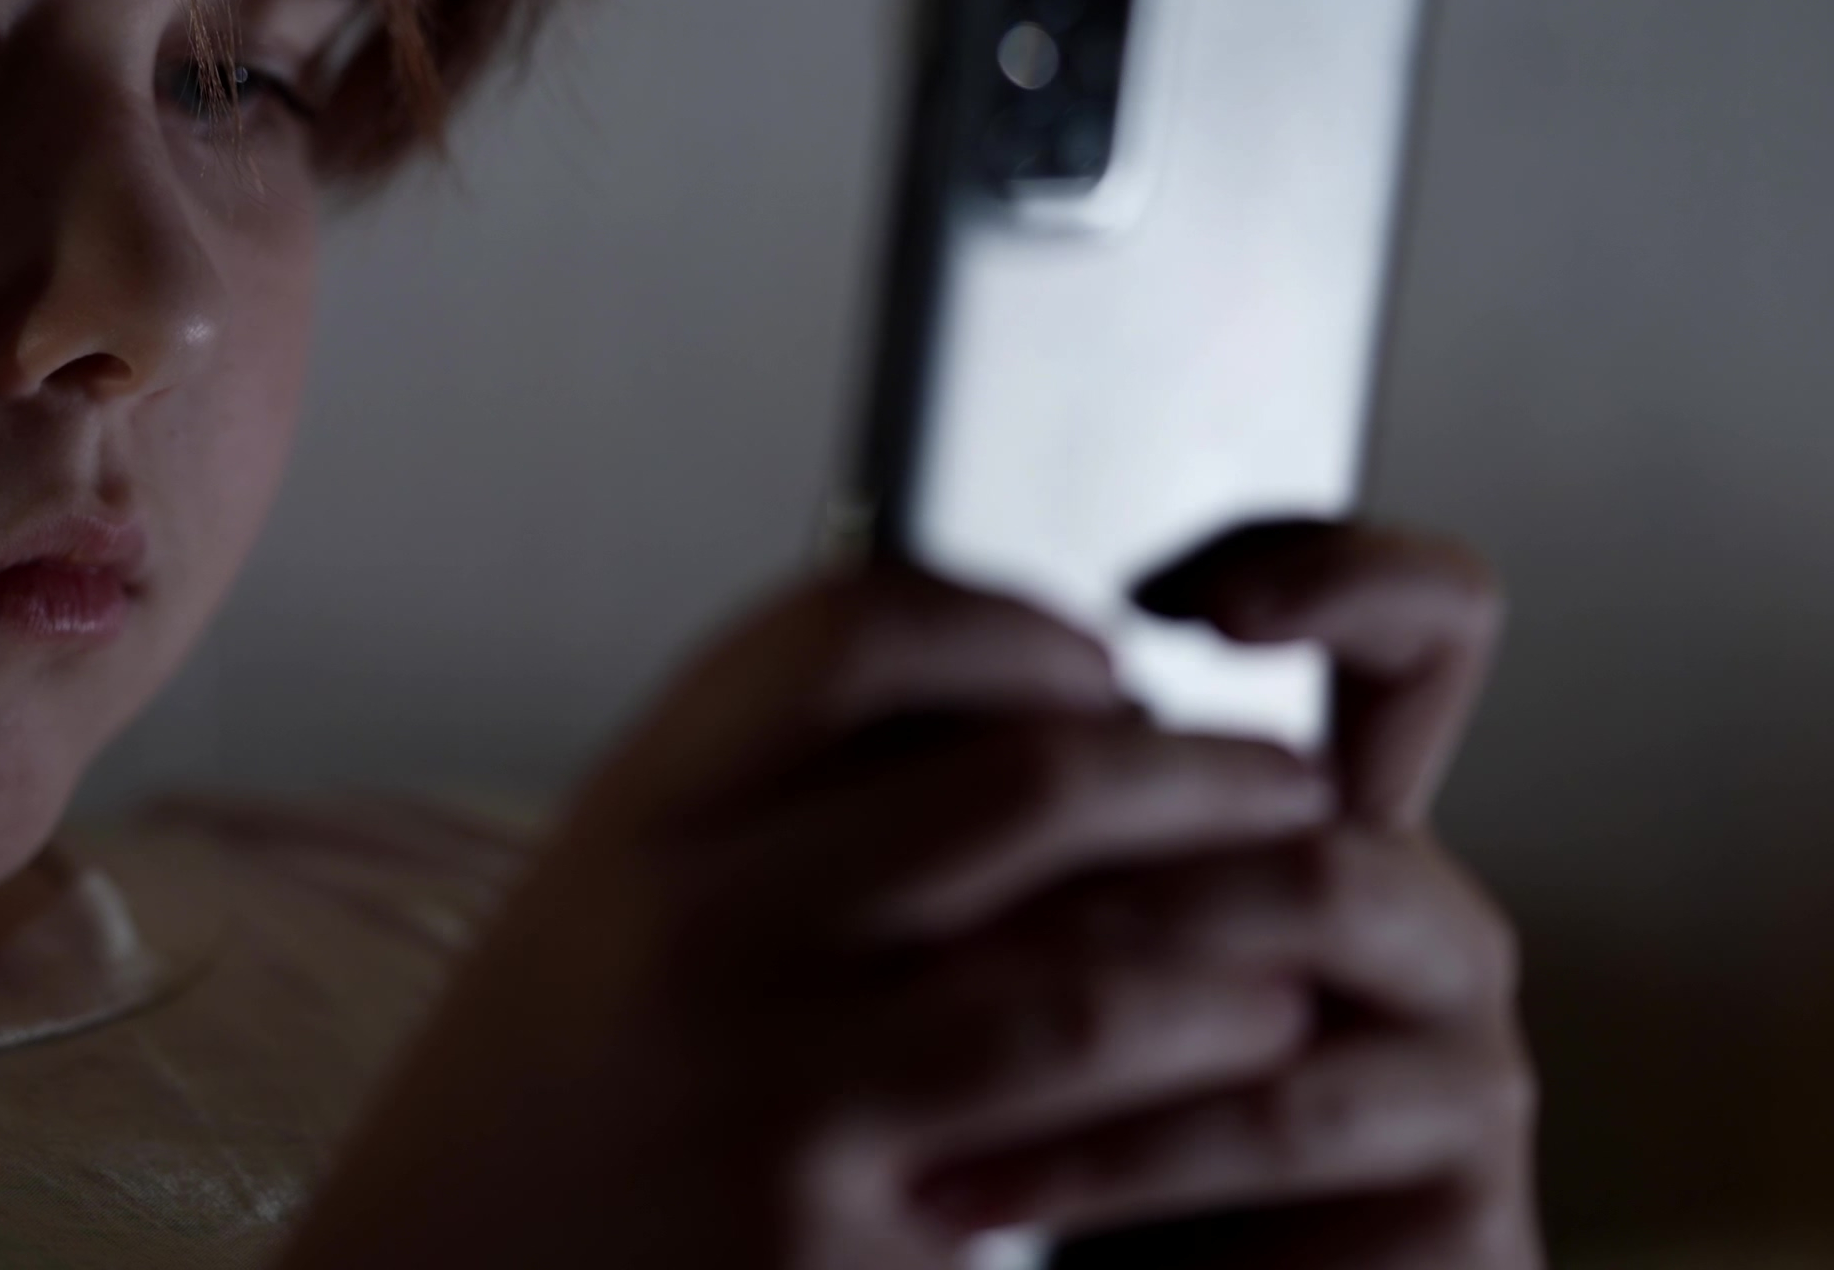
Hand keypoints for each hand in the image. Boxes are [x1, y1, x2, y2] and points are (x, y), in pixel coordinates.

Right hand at [282, 561, 1346, 1269]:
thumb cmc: (546, 1107)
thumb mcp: (605, 904)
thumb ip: (761, 804)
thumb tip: (1008, 704)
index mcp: (635, 817)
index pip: (848, 633)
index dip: (1013, 624)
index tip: (1103, 656)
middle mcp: (693, 928)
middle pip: (1015, 783)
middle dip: (1190, 773)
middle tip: (1279, 785)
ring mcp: (767, 1089)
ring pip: (1083, 973)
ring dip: (1227, 950)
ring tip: (1287, 940)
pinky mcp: (834, 1235)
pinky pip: (1068, 1141)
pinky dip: (1178, 1095)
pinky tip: (1226, 1079)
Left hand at [931, 521, 1536, 1265]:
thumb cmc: (1067, 1160)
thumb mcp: (1006, 962)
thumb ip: (1002, 827)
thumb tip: (885, 689)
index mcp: (1309, 824)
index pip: (1406, 631)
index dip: (1329, 571)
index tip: (1170, 593)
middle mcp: (1402, 905)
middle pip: (1312, 782)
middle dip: (1121, 812)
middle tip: (957, 867)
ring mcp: (1450, 1035)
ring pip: (1311, 901)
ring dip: (1107, 961)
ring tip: (942, 1030)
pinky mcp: (1461, 1172)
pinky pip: (1285, 1104)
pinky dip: (1106, 1144)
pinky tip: (967, 1181)